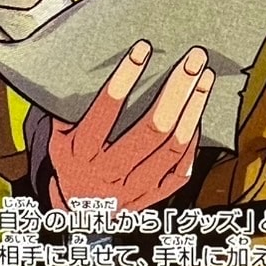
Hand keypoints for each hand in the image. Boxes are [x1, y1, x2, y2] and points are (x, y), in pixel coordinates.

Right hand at [48, 41, 214, 210]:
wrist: (77, 215)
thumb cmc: (71, 162)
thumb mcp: (59, 137)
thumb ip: (72, 110)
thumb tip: (88, 67)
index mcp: (80, 153)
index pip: (105, 113)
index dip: (124, 79)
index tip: (142, 50)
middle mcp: (107, 173)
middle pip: (151, 129)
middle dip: (176, 90)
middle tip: (194, 60)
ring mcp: (131, 190)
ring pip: (172, 148)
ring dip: (193, 111)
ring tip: (205, 80)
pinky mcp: (150, 200)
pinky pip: (179, 172)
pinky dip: (192, 144)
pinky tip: (199, 117)